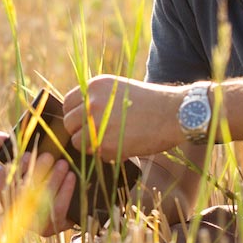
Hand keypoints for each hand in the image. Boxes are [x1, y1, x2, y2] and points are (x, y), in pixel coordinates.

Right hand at [0, 132, 76, 236]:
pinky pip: (57, 210)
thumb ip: (6, 147)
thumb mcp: (24, 160)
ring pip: (40, 201)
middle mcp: (14, 211)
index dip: (11, 170)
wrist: (66, 203)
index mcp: (4, 194)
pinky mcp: (49, 228)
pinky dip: (65, 191)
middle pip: (19, 193)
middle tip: (49, 156)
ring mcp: (30, 222)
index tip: (27, 155)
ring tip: (64, 164)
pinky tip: (71, 177)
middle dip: (35, 172)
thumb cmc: (39, 175)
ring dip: (53, 179)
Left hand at [61, 74, 183, 161]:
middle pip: (69, 123)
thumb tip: (82, 117)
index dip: (75, 115)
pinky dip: (105, 156)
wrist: (174, 113)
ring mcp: (96, 123)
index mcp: (95, 86)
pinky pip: (94, 154)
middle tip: (97, 137)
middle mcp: (91, 102)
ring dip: (91, 146)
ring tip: (110, 144)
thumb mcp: (120, 90)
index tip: (84, 123)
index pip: (68, 103)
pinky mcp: (104, 143)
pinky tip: (122, 149)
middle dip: (80, 132)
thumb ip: (99, 100)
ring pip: (77, 141)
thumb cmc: (152, 103)